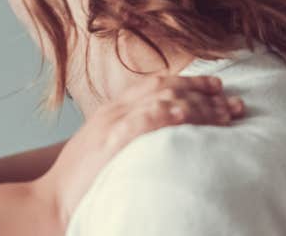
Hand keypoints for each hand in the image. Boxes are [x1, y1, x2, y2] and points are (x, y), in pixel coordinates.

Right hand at [36, 75, 243, 227]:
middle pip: (165, 88)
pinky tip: (192, 115)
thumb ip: (128, 138)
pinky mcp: (113, 140)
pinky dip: (171, 113)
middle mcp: (113, 111)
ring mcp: (112, 123)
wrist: (51, 203)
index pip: (155, 84)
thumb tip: (162, 140)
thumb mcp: (103, 150)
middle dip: (204, 92)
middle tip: (235, 102)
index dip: (189, 82)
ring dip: (199, 104)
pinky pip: (147, 119)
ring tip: (227, 113)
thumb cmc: (79, 184)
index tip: (217, 87)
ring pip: (163, 100)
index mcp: (111, 111)